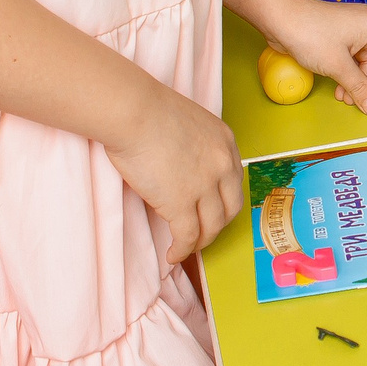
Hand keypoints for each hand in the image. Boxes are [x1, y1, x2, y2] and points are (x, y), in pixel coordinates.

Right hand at [103, 83, 244, 261]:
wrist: (133, 112)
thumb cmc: (147, 110)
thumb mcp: (187, 122)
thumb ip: (194, 145)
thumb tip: (183, 167)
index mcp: (225, 141)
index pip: (234, 180)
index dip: (224, 199)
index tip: (213, 209)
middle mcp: (222, 164)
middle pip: (231, 207)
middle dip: (218, 224)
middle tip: (203, 232)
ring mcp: (205, 185)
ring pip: (212, 226)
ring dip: (201, 241)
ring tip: (187, 247)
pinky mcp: (181, 203)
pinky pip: (188, 237)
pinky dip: (182, 250)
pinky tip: (172, 255)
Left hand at [259, 0, 366, 115]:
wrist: (279, 18)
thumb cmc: (310, 33)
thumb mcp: (338, 65)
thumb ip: (360, 87)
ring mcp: (353, 33)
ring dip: (360, 83)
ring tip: (348, 100)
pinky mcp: (339, 39)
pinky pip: (353, 61)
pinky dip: (349, 77)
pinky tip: (340, 91)